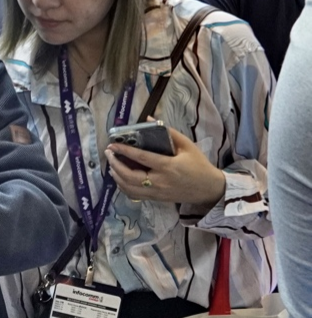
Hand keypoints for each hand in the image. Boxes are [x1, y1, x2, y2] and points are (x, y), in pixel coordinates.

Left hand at [105, 126, 225, 206]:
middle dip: (115, 164)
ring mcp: (157, 192)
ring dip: (116, 176)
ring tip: (111, 164)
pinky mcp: (156, 199)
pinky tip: (120, 178)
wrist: (210, 189)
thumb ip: (168, 132)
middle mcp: (160, 181)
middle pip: (130, 176)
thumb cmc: (199, 165)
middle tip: (109, 153)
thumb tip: (148, 118)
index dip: (124, 151)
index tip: (112, 144)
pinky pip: (134, 196)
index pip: (141, 157)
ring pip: (129, 188)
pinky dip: (123, 187)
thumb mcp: (187, 145)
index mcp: (168, 166)